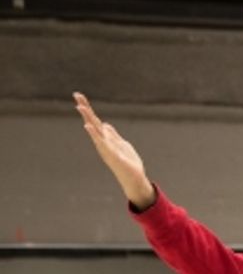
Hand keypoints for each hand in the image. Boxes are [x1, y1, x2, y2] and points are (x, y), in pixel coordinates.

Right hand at [73, 92, 156, 209]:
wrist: (134, 179)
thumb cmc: (129, 163)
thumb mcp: (122, 144)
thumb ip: (113, 135)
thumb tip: (106, 125)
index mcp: (106, 138)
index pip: (96, 120)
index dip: (89, 109)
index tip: (79, 96)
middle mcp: (103, 141)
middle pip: (93, 121)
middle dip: (85, 108)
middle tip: (76, 94)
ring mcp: (106, 148)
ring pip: (95, 130)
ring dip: (88, 118)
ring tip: (80, 106)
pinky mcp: (111, 154)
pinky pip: (101, 142)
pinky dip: (94, 134)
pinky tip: (87, 126)